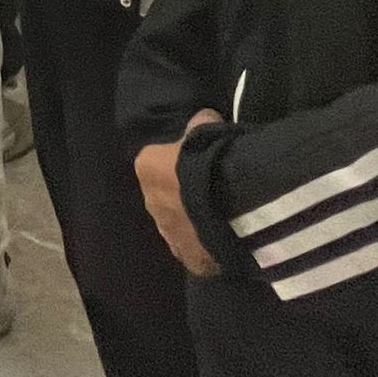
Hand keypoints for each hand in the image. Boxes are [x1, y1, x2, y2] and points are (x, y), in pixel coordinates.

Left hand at [135, 110, 224, 277]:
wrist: (231, 205)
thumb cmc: (213, 159)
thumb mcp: (207, 127)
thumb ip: (200, 123)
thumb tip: (204, 117)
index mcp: (146, 167)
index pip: (157, 161)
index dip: (180, 161)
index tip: (201, 162)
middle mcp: (149, 202)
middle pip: (166, 196)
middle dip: (184, 194)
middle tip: (214, 191)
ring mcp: (168, 234)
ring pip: (179, 225)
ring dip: (194, 221)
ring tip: (224, 217)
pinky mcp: (188, 259)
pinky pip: (196, 250)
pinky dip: (207, 246)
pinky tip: (227, 239)